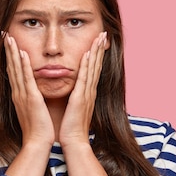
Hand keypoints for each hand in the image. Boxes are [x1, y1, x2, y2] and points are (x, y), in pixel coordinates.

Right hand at [4, 32, 54, 147]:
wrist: (37, 143)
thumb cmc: (38, 130)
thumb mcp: (33, 111)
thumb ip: (32, 100)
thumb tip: (33, 93)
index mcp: (19, 96)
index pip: (14, 72)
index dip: (10, 57)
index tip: (9, 44)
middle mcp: (18, 93)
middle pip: (11, 67)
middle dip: (8, 50)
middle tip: (5, 34)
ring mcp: (23, 95)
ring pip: (16, 70)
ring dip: (13, 53)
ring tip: (9, 38)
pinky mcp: (31, 99)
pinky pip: (26, 79)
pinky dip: (24, 65)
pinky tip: (22, 53)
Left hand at [58, 31, 106, 146]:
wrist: (73, 142)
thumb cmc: (71, 128)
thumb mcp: (74, 109)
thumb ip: (75, 99)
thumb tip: (73, 93)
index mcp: (87, 93)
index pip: (93, 71)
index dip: (96, 56)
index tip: (98, 42)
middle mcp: (90, 91)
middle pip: (96, 66)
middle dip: (99, 49)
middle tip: (103, 34)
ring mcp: (87, 94)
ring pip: (93, 68)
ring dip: (96, 51)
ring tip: (100, 37)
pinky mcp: (80, 98)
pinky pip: (85, 78)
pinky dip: (87, 65)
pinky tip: (88, 53)